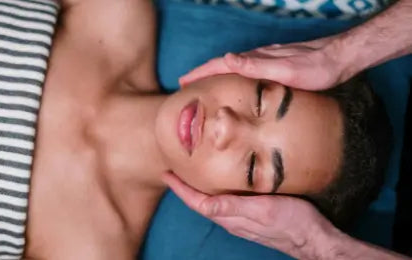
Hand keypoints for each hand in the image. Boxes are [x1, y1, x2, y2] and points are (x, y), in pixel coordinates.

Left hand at [162, 172, 341, 259]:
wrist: (313, 237)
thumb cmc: (291, 222)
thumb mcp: (263, 210)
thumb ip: (234, 207)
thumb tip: (205, 204)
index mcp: (230, 217)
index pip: (197, 202)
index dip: (180, 188)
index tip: (166, 174)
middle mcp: (232, 218)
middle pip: (200, 202)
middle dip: (185, 187)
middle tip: (174, 169)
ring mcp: (242, 218)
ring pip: (212, 202)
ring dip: (198, 189)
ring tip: (190, 173)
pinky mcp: (252, 215)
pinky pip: (226, 202)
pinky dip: (215, 190)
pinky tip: (221, 182)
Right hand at [179, 36, 353, 90]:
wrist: (340, 58)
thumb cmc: (315, 68)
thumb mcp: (286, 70)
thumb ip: (256, 65)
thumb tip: (226, 58)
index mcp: (256, 59)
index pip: (220, 64)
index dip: (200, 73)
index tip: (182, 81)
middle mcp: (258, 57)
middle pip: (222, 64)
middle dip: (202, 73)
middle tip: (185, 84)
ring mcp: (266, 60)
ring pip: (233, 66)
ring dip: (215, 74)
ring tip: (203, 84)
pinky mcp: (274, 64)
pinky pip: (245, 69)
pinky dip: (231, 75)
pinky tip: (234, 81)